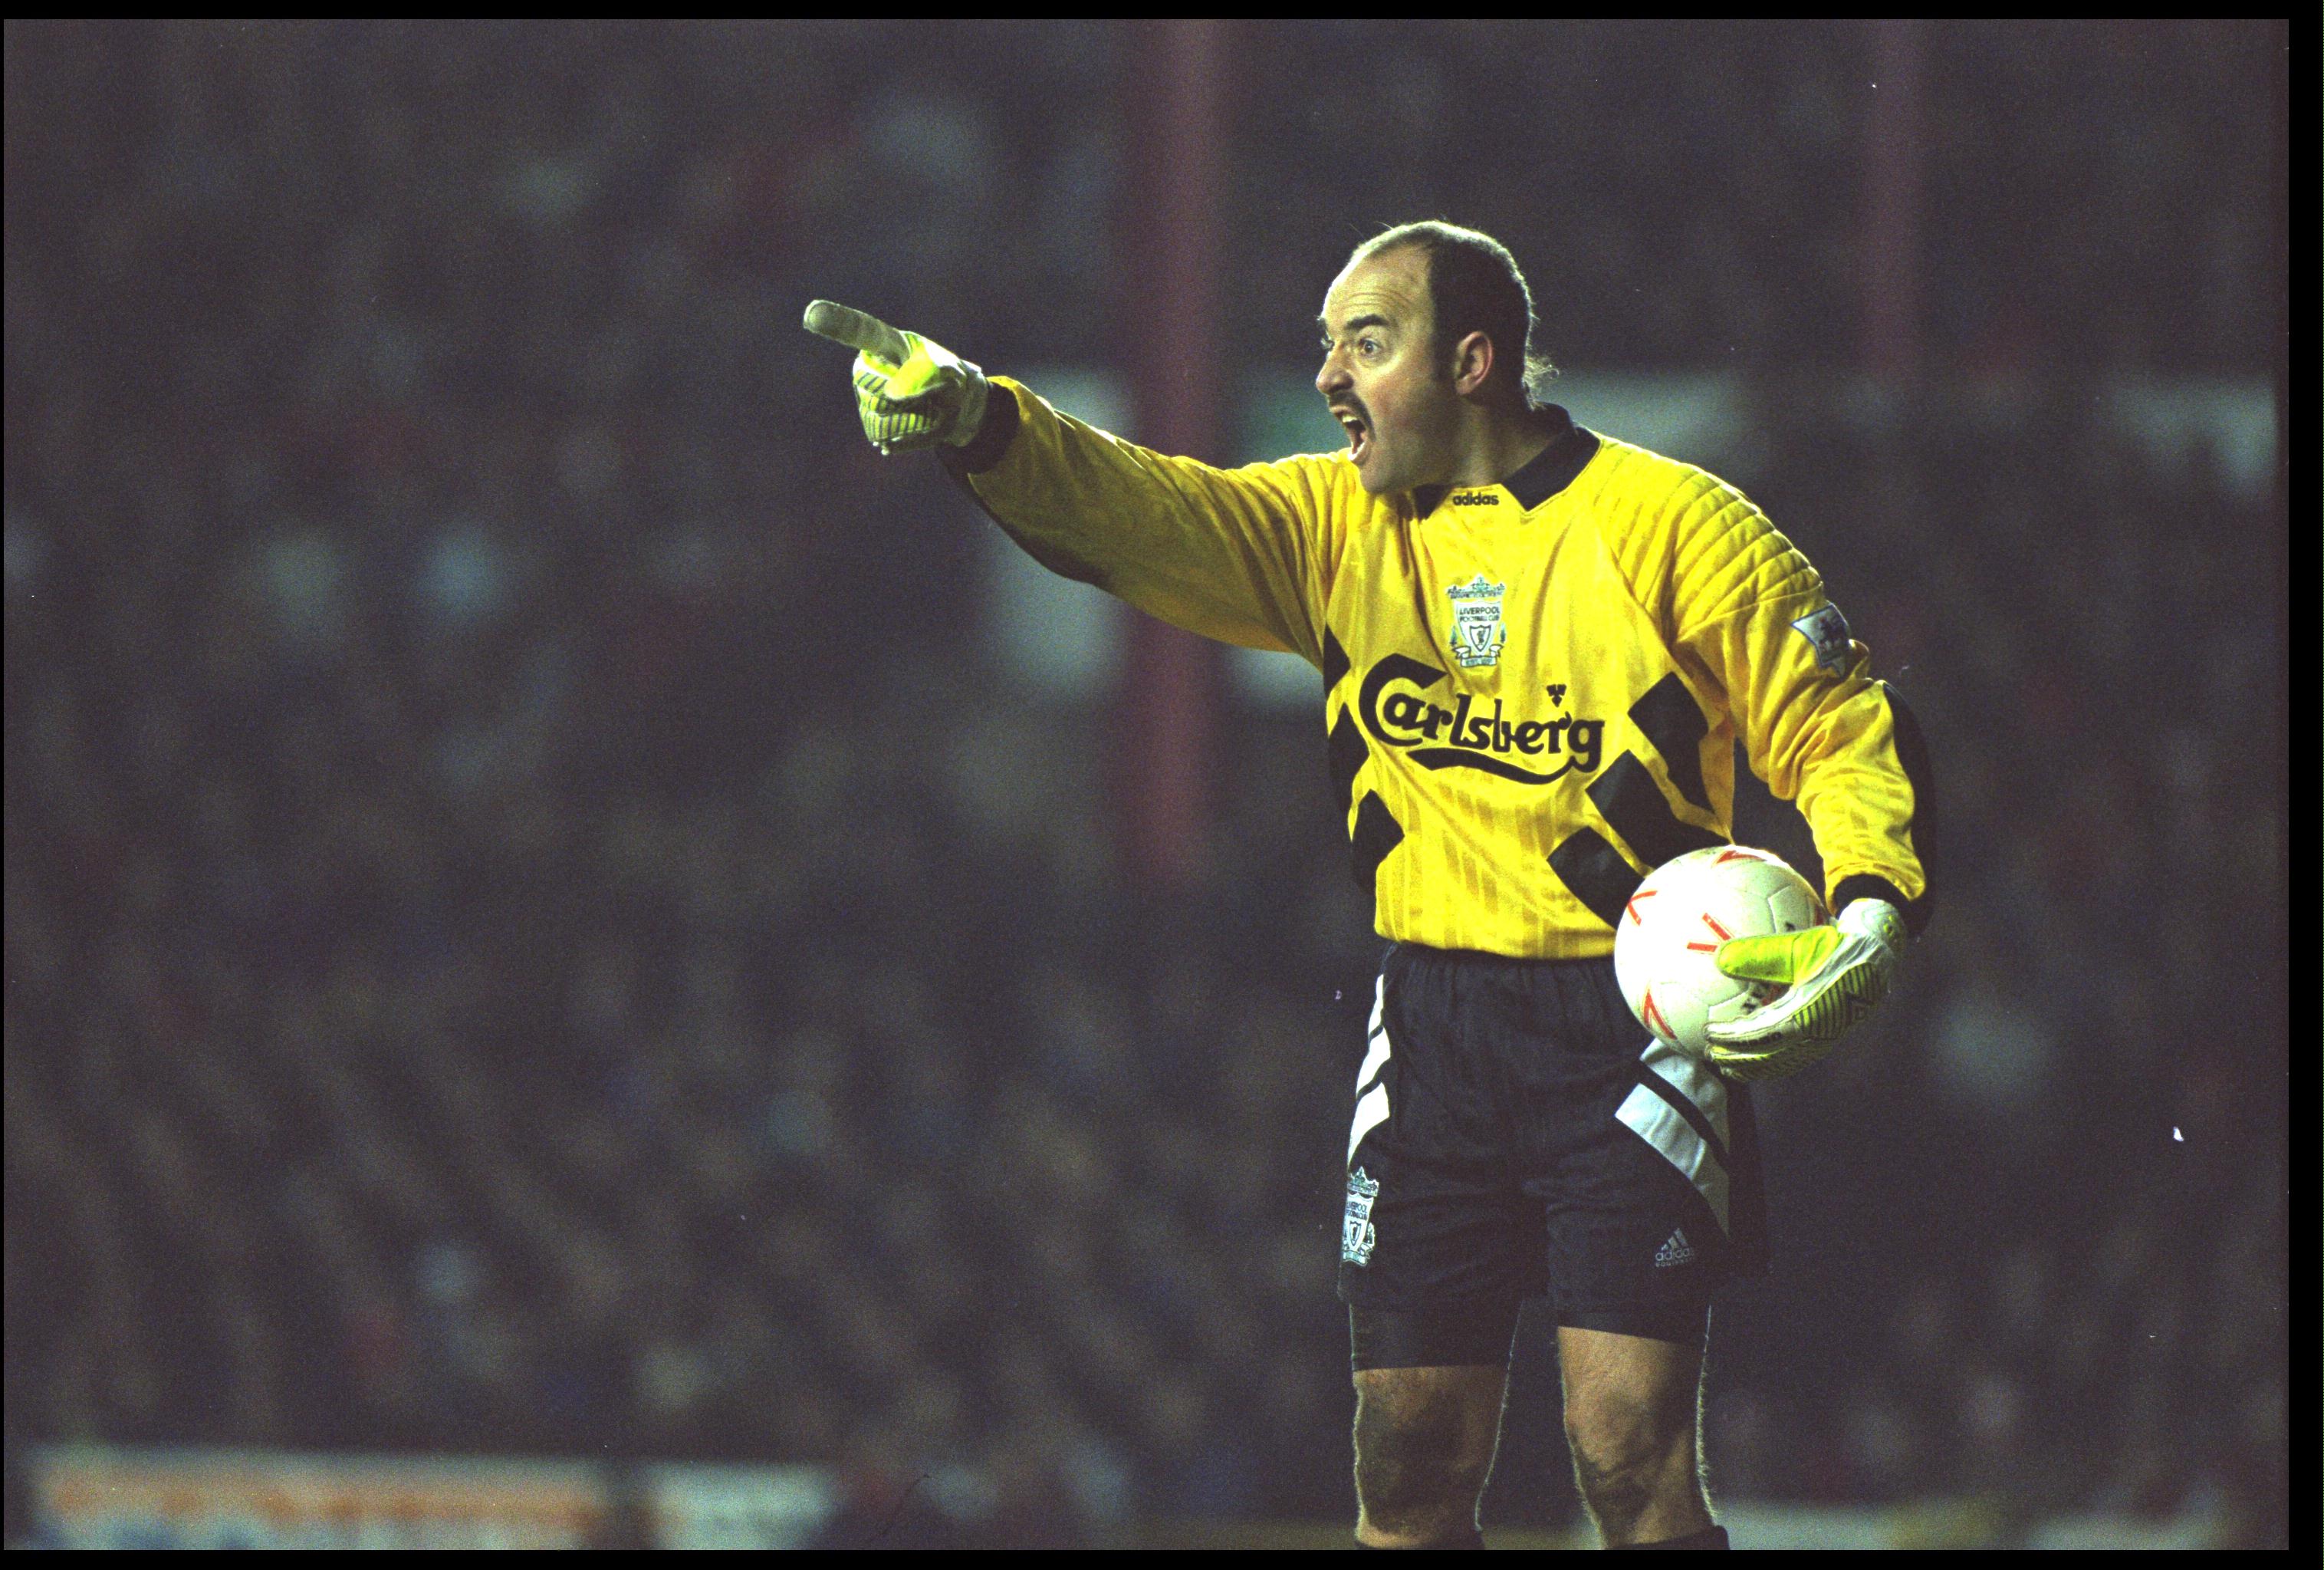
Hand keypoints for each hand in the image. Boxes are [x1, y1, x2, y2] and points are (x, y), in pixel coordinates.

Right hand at [802, 299, 989, 454]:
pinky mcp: (871, 418)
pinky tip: (915, 430)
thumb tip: (891, 397)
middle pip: (873, 388)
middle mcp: (870, 365)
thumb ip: (923, 380)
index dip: (838, 323)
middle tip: (935, 396)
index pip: (863, 332)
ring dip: (912, 420)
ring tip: (928, 412)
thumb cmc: (951, 380)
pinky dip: (907, 439)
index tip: (812, 314)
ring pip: (878, 415)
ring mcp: (866, 392)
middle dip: (908, 398)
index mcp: (890, 343)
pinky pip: (884, 436)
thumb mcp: (950, 374)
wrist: (958, 405)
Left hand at [1701, 898, 1904, 1081]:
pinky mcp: (1827, 1040)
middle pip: (1767, 1057)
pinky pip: (1793, 1059)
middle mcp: (1816, 1034)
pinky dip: (1768, 1063)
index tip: (1708, 1032)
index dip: (1732, 1038)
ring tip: (1725, 1063)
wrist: (1876, 960)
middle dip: (1735, 1058)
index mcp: (1807, 1014)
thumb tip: (1719, 957)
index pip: (1761, 1034)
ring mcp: (1823, 1040)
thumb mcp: (1798, 945)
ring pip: (1780, 1063)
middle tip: (1708, 1053)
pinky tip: (1753, 1057)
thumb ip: (1760, 952)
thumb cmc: (1834, 947)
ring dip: (1750, 1065)